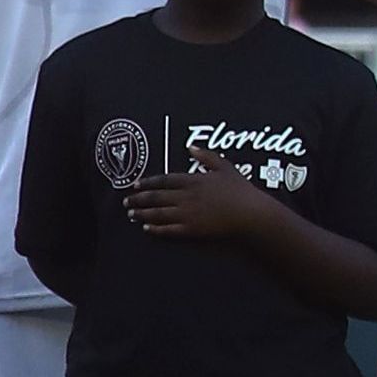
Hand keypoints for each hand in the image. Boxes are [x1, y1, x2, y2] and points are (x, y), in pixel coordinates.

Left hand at [121, 161, 285, 243]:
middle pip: (156, 197)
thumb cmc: (240, 190)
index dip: (148, 182)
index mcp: (192, 180)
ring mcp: (188, 214)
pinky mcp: (192, 229)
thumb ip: (206, 156)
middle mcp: (186, 196)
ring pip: (159, 213)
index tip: (135, 185)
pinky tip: (147, 229)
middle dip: (139, 200)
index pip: (164, 180)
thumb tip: (191, 146)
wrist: (250, 213)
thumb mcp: (225, 167)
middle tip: (125, 202)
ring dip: (143, 214)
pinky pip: (169, 230)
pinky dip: (156, 229)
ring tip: (131, 215)